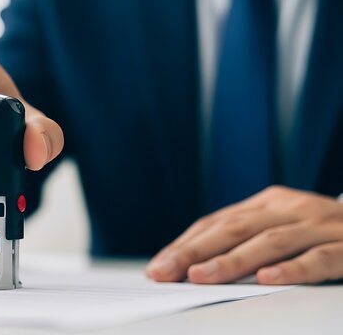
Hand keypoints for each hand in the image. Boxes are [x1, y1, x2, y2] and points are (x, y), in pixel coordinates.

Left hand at [146, 186, 342, 284]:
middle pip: (234, 228)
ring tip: (200, 276)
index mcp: (268, 203)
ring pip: (270, 241)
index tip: (158, 267)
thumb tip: (191, 267)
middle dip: (194, 251)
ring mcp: (319, 226)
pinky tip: (268, 279)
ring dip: (232, 261)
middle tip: (166, 272)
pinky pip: (318, 258)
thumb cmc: (323, 233)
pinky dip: (293, 269)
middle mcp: (290, 209)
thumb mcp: (281, 228)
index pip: (217, 223)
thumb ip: (244, 241)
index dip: (185, 245)